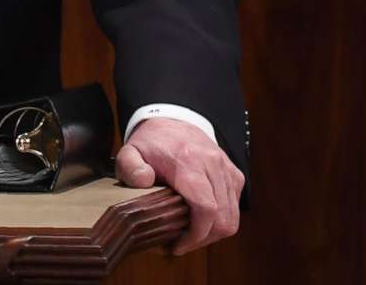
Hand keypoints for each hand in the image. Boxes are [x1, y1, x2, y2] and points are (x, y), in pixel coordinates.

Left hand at [115, 117, 243, 255]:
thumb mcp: (130, 151)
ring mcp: (227, 169)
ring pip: (232, 217)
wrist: (172, 119)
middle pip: (222, 218)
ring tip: (190, 236)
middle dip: (202, 240)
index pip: (206, 208)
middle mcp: (213, 164)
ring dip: (213, 233)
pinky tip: (201, 221)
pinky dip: (221, 221)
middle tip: (181, 245)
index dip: (196, 235)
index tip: (177, 246)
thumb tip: (144, 180)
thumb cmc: (151, 142)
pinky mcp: (234, 174)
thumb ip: (130, 166)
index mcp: (189, 161)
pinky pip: (235, 207)